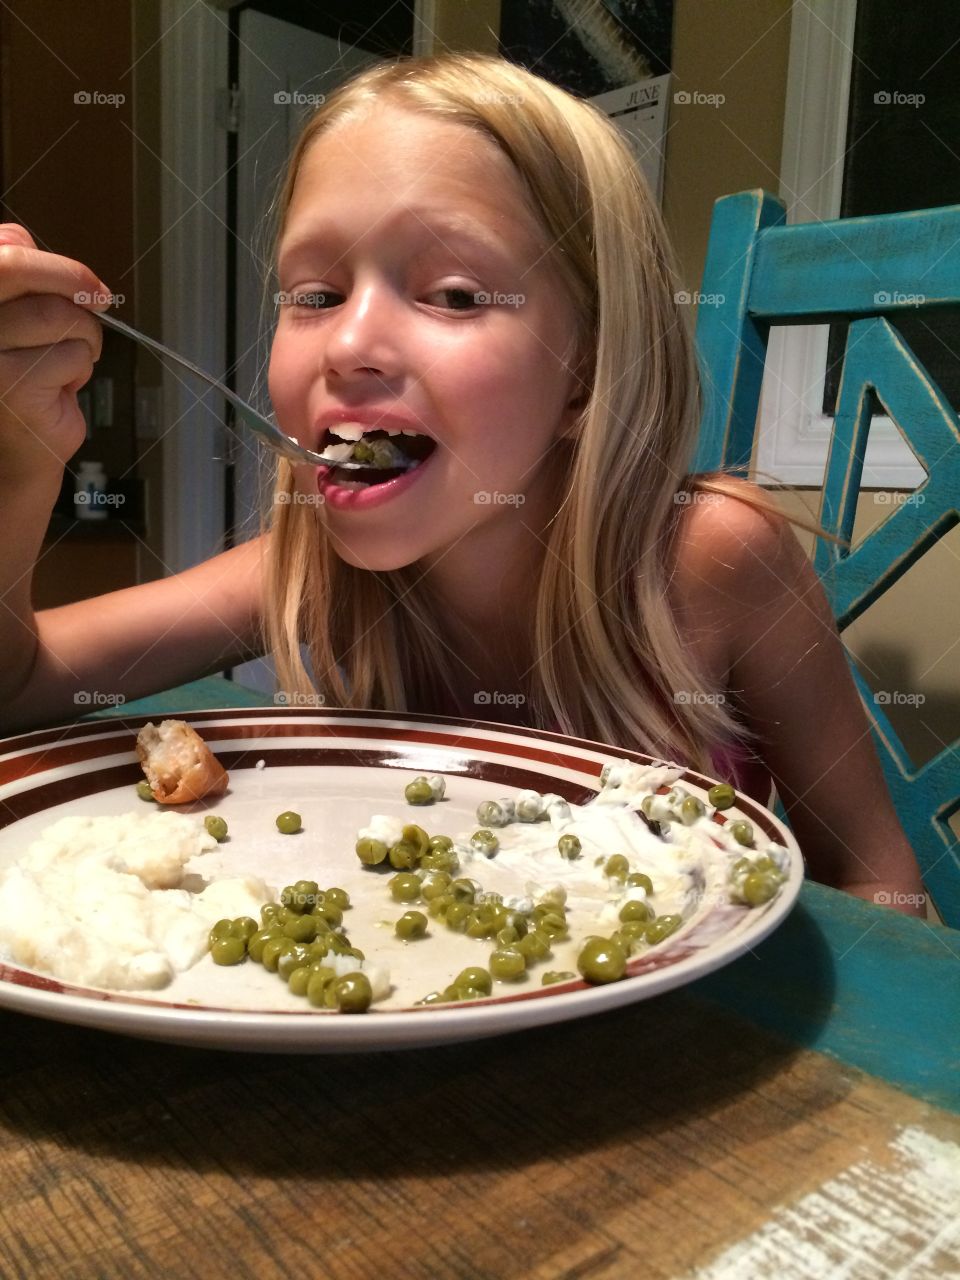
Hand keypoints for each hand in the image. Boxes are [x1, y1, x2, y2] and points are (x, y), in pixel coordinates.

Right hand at [0, 224, 111, 480]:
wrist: (17, 450)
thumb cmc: (21, 382)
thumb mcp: (15, 320)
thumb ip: (14, 276)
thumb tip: (19, 237)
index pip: (6, 256)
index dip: (54, 263)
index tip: (90, 282)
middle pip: (29, 280)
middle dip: (74, 294)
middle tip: (96, 310)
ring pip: (59, 317)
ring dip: (83, 340)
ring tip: (71, 361)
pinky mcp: (10, 386)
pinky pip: (70, 356)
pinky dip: (80, 370)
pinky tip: (61, 388)